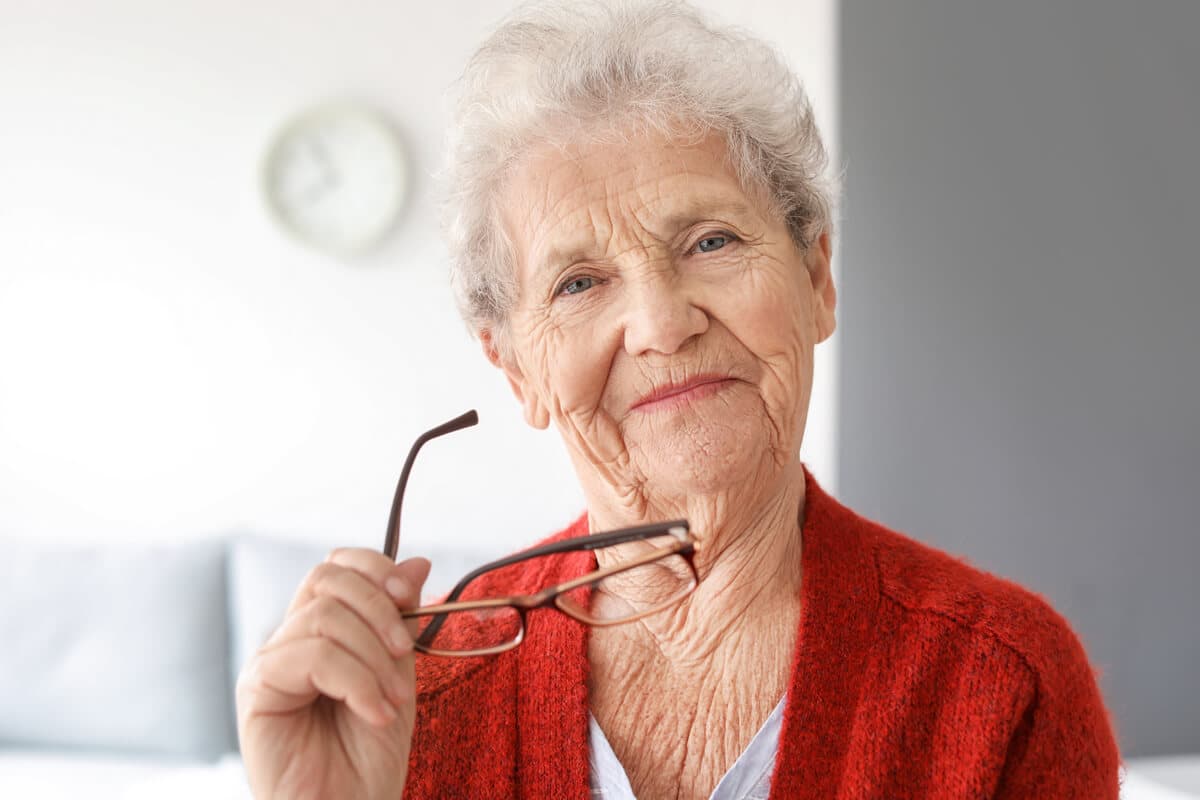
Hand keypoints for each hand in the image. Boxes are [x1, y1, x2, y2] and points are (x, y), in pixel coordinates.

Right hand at [236, 547, 430, 799]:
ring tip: (392, 702)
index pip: (335, 568)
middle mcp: (288, 641)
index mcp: (320, 633)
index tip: (409, 593)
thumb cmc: (368, 756)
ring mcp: (269, 663)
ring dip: (373, 658)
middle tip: (405, 652)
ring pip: (324, 617)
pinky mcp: (257, 690)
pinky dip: (357, 681)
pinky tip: (375, 713)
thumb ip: (401, 620)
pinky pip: (312, 655)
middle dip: (378, 608)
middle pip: (326, 580)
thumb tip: (417, 562)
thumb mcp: (398, 675)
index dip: (373, 568)